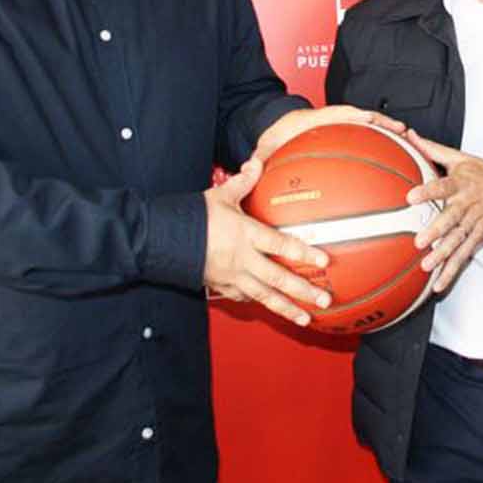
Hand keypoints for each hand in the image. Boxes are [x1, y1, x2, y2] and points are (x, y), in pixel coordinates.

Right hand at [202, 157, 332, 325]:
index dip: (303, 253)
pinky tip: (272, 307)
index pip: (280, 245)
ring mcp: (231, 276)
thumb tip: (256, 163)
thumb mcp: (219, 195)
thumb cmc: (190, 217)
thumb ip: (242, 183)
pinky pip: (245, 298)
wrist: (159, 240)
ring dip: (286, 308)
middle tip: (324, 299)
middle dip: (303, 291)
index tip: (324, 261)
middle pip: (278, 278)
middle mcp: (241, 259)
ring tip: (305, 318)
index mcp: (244, 234)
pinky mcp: (221, 286)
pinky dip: (260, 303)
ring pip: (264, 296)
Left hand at [254, 104, 407, 161]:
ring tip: (409, 143)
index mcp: (314, 120)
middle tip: (404, 131)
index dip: (356, 115)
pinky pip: (366, 138)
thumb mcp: (265, 147)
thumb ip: (258, 157)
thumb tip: (251, 166)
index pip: (338, 113)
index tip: (371, 118)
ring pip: (369, 128)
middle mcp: (332, 120)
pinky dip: (381, 144)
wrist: (275, 127)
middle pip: (363, 118)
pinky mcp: (344, 135)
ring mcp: (341, 127)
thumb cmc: (274, 135)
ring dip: (388, 133)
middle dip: (384, 124)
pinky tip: (394, 160)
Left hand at [405, 132, 482, 293]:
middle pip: (451, 218)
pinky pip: (465, 255)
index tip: (411, 197)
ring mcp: (475, 222)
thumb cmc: (482, 173)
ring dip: (443, 255)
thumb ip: (433, 149)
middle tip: (420, 241)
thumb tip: (410, 135)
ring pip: (458, 240)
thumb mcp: (460, 158)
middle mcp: (468, 204)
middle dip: (437, 231)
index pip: (443, 186)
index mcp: (461, 183)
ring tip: (427, 266)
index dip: (428, 191)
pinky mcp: (479, 236)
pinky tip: (439, 284)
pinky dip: (453, 270)